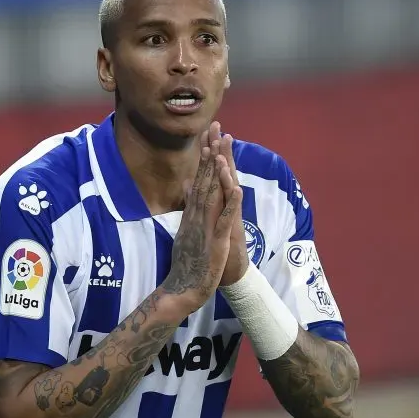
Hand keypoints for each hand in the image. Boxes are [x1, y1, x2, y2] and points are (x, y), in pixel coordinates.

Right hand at [161, 122, 242, 312]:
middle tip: (214, 128)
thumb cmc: (187, 264)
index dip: (204, 157)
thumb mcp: (186, 231)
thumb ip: (188, 209)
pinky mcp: (215, 241)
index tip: (208, 136)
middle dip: (210, 153)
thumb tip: (187, 190)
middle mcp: (197, 216)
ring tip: (221, 149)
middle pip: (204, 179)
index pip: (199, 180)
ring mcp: (205, 227)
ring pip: (212, 194)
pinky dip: (230, 203)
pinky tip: (235, 187)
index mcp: (192, 214)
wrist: (183, 290)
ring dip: (218, 171)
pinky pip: (224, 219)